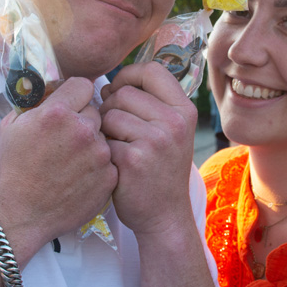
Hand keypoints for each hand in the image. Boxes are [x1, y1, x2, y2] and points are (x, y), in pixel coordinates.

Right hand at [0, 78, 116, 254]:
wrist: (21, 213)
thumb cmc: (13, 171)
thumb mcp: (11, 127)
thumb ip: (33, 105)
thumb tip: (47, 93)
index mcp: (56, 112)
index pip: (84, 84)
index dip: (76, 94)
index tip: (72, 104)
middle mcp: (81, 129)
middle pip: (96, 111)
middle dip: (83, 121)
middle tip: (68, 139)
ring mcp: (99, 154)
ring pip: (104, 136)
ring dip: (92, 144)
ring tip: (72, 162)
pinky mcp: (109, 176)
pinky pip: (110, 160)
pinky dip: (99, 167)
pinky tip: (81, 176)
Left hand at [99, 62, 197, 236]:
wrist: (164, 216)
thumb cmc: (159, 170)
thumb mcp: (170, 132)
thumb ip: (149, 104)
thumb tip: (108, 83)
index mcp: (184, 110)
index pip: (152, 70)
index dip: (128, 75)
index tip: (118, 89)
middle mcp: (174, 122)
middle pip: (123, 92)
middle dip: (109, 108)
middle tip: (114, 130)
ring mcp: (155, 141)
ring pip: (109, 114)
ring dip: (103, 129)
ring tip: (116, 147)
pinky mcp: (134, 159)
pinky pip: (103, 139)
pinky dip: (102, 150)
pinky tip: (114, 164)